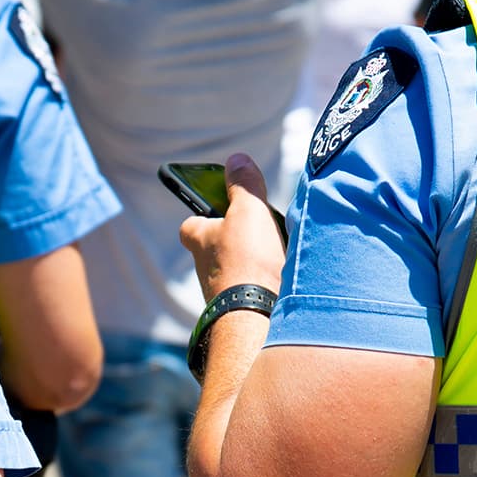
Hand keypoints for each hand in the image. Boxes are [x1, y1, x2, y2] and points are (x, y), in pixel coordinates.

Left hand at [180, 152, 285, 302]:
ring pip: (237, 268)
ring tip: (280, 251)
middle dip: (235, 238)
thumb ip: (243, 184)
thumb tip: (236, 159)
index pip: (191, 224)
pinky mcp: (243, 308)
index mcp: (199, 240)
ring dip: (255, 260)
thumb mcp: (247, 210)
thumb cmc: (247, 260)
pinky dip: (267, 280)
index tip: (221, 206)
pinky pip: (254, 287)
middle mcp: (206, 268)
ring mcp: (223, 290)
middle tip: (260, 229)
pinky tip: (285, 275)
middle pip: (217, 246)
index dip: (204, 214)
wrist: (258, 316)